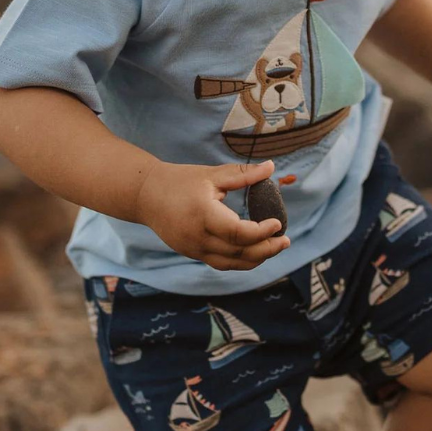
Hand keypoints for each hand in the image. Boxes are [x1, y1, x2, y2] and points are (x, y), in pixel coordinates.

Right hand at [135, 158, 290, 270]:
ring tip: (275, 247)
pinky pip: (221, 263)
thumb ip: (243, 174)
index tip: (278, 223)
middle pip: (238, 252)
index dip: (262, 232)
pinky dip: (240, 261)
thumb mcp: (211, 175)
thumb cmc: (179, 180)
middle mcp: (198, 237)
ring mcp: (193, 249)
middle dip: (266, 249)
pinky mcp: (192, 253)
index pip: (238, 233)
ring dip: (256, 259)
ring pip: (231, 263)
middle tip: (286, 241)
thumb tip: (272, 167)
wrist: (145, 195)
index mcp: (203, 215)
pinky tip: (255, 252)